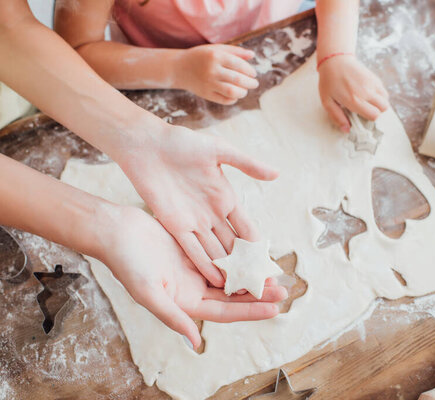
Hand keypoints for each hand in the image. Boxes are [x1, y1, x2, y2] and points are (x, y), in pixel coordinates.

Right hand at [98, 205, 286, 349]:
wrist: (115, 231)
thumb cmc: (127, 263)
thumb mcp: (149, 293)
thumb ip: (173, 317)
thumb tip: (196, 343)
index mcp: (185, 302)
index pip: (225, 311)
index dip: (250, 311)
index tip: (275, 309)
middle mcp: (194, 288)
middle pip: (233, 294)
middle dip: (258, 293)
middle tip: (284, 290)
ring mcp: (196, 268)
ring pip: (232, 275)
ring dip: (252, 274)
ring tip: (275, 273)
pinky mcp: (195, 249)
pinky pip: (224, 255)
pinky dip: (240, 256)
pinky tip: (257, 252)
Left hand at [117, 125, 278, 287]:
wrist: (148, 146)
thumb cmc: (184, 143)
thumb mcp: (219, 150)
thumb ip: (247, 164)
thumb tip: (277, 174)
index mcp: (226, 197)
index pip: (247, 229)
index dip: (258, 248)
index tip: (270, 265)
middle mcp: (212, 214)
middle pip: (233, 245)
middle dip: (246, 266)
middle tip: (260, 286)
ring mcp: (194, 222)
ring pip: (215, 251)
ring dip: (227, 270)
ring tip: (241, 289)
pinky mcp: (175, 225)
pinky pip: (192, 250)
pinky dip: (205, 265)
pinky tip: (216, 280)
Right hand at [175, 44, 258, 104]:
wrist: (179, 68)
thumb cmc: (202, 57)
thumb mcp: (216, 49)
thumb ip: (235, 51)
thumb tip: (253, 54)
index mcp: (215, 56)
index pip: (239, 65)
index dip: (249, 70)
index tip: (253, 74)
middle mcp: (211, 70)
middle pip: (238, 79)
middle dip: (250, 83)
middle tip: (254, 84)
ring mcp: (208, 83)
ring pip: (232, 92)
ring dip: (243, 92)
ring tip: (245, 90)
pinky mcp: (205, 94)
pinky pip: (224, 100)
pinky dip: (233, 99)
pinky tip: (235, 95)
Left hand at [318, 55, 388, 131]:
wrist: (335, 60)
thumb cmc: (329, 82)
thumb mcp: (327, 102)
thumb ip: (337, 117)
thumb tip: (347, 130)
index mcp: (354, 100)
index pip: (374, 115)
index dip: (369, 118)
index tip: (362, 115)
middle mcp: (366, 92)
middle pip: (384, 108)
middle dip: (377, 111)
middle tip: (365, 109)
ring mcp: (372, 83)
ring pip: (386, 99)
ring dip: (379, 103)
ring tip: (368, 102)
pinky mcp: (374, 78)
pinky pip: (384, 90)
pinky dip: (380, 95)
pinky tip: (369, 93)